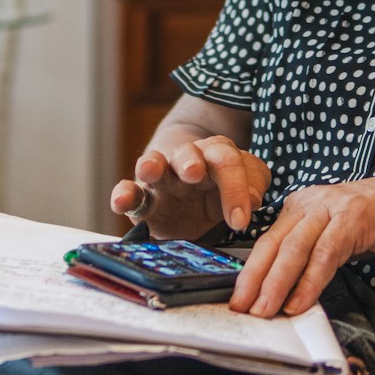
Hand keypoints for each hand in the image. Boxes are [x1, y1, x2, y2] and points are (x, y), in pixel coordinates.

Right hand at [109, 136, 270, 241]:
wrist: (190, 186)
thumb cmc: (220, 185)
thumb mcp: (243, 183)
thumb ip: (252, 185)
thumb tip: (254, 199)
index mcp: (215, 155)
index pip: (227, 162)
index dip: (235, 189)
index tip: (241, 220)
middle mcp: (186, 161)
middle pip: (188, 155)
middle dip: (190, 162)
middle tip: (194, 172)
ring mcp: (161, 177)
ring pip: (154, 164)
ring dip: (151, 166)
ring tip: (149, 170)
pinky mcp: (143, 198)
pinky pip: (130, 192)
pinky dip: (123, 195)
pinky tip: (120, 202)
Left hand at [229, 175, 374, 317]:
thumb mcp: (333, 236)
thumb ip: (310, 255)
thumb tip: (283, 292)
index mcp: (300, 208)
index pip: (266, 242)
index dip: (249, 272)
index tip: (237, 300)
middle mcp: (310, 203)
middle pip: (273, 244)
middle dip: (254, 279)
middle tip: (241, 308)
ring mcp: (332, 208)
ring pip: (295, 248)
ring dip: (277, 284)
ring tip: (265, 310)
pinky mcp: (354, 219)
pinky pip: (326, 254)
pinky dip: (310, 281)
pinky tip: (300, 302)